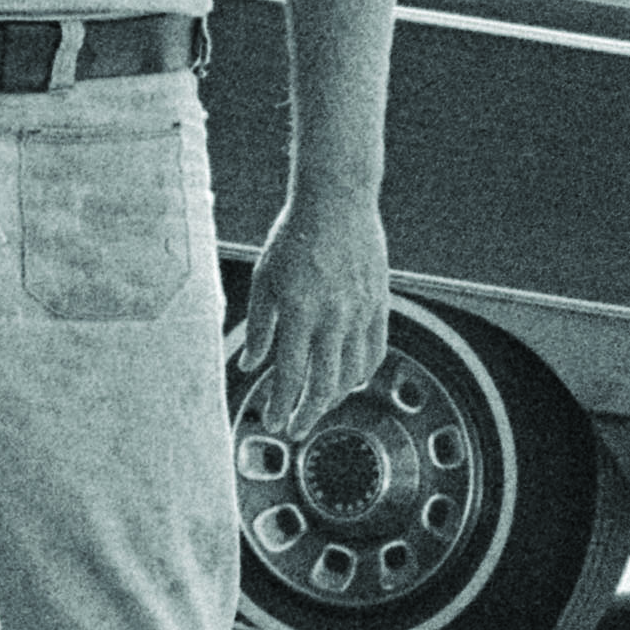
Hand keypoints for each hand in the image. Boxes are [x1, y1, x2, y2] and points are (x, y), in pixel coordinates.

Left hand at [237, 189, 391, 442]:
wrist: (337, 201)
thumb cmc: (293, 236)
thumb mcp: (264, 279)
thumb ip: (258, 326)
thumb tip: (250, 366)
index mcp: (299, 310)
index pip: (291, 373)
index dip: (282, 404)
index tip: (273, 422)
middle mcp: (333, 315)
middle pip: (323, 383)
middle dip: (307, 413)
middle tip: (294, 428)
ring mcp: (360, 311)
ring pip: (352, 373)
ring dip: (334, 397)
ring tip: (318, 406)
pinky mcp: (379, 303)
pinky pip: (375, 350)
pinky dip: (363, 373)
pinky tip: (351, 381)